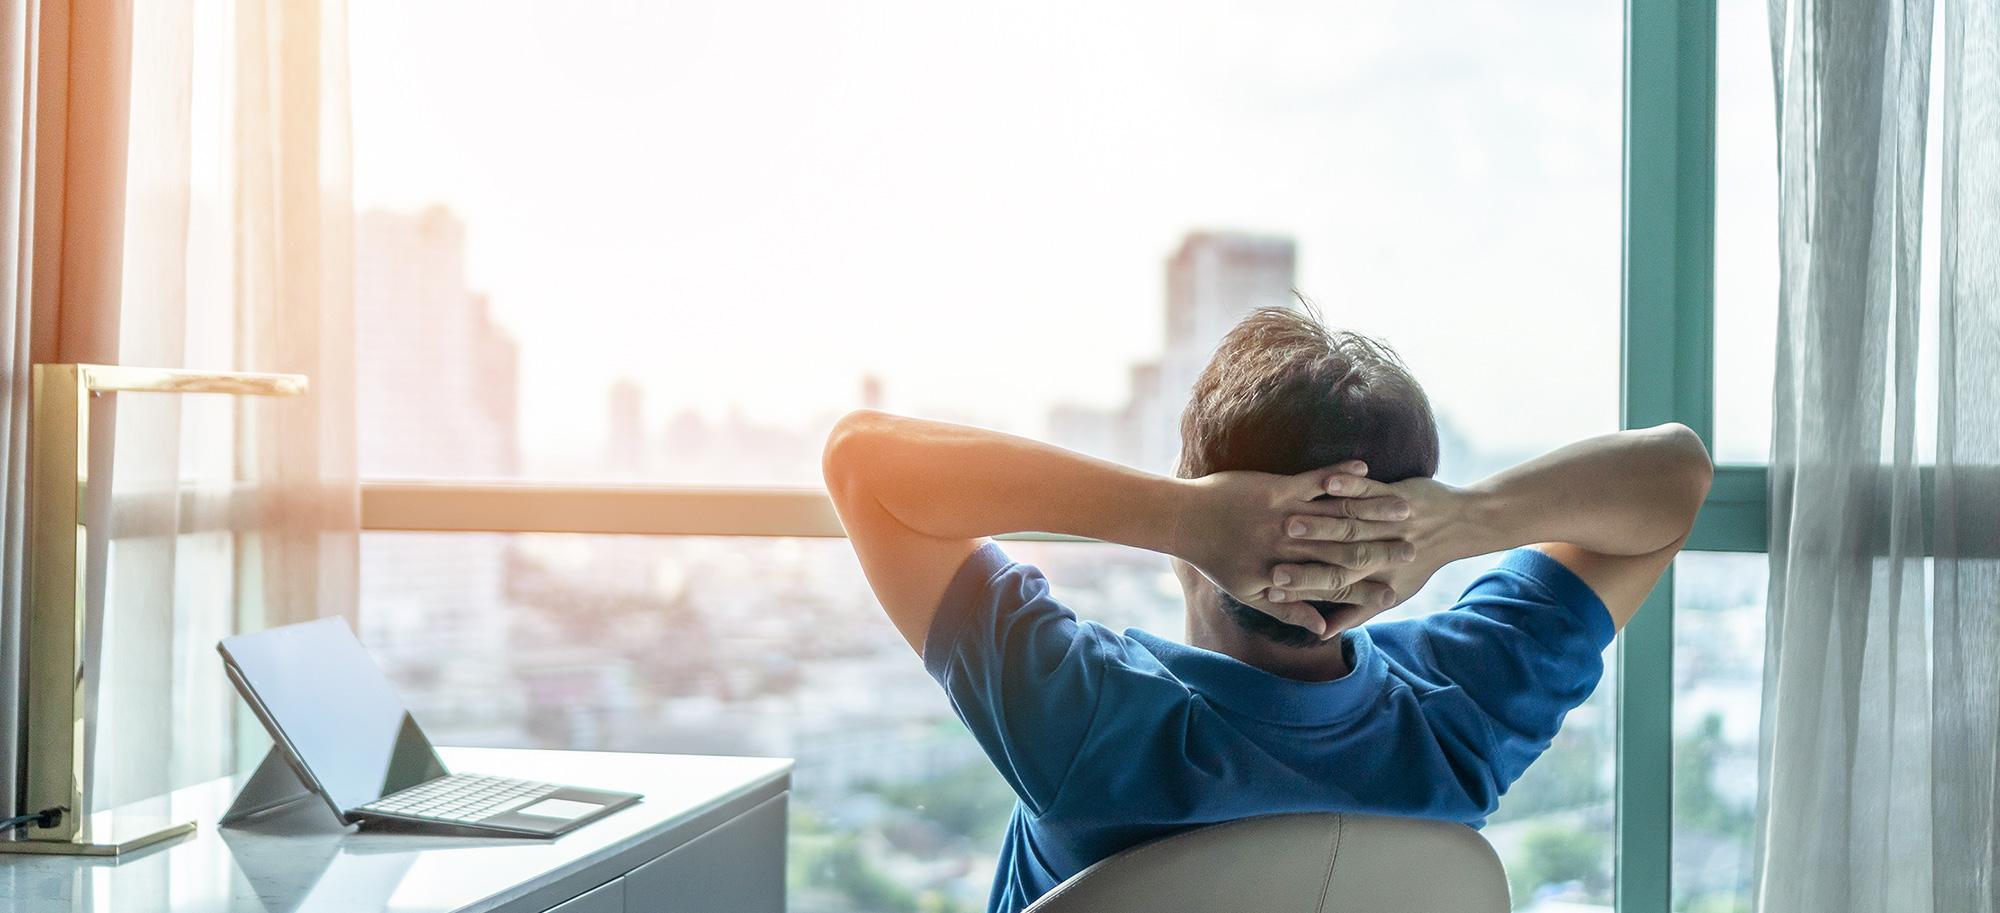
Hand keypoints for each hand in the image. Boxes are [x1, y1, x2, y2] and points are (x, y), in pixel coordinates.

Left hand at [1175, 461, 1414, 636]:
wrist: (1185, 520)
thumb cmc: (1217, 559)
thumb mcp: (1251, 594)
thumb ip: (1289, 612)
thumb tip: (1321, 631)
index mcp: (1287, 576)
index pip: (1336, 586)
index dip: (1368, 589)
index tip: (1398, 590)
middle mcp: (1290, 549)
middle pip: (1345, 552)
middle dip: (1382, 550)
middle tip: (1414, 547)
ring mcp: (1285, 517)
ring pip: (1337, 516)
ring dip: (1372, 511)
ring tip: (1404, 509)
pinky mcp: (1276, 489)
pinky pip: (1314, 481)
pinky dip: (1340, 475)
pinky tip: (1364, 468)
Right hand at [1272, 473, 1466, 623]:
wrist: (1459, 525)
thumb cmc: (1418, 562)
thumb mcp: (1392, 591)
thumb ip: (1354, 612)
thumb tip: (1323, 634)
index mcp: (1377, 577)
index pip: (1334, 587)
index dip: (1303, 588)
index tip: (1272, 588)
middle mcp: (1382, 552)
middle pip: (1338, 556)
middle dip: (1303, 557)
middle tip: (1272, 560)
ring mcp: (1389, 522)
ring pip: (1350, 523)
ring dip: (1319, 522)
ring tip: (1288, 520)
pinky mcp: (1395, 494)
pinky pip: (1368, 488)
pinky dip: (1349, 483)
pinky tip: (1328, 481)